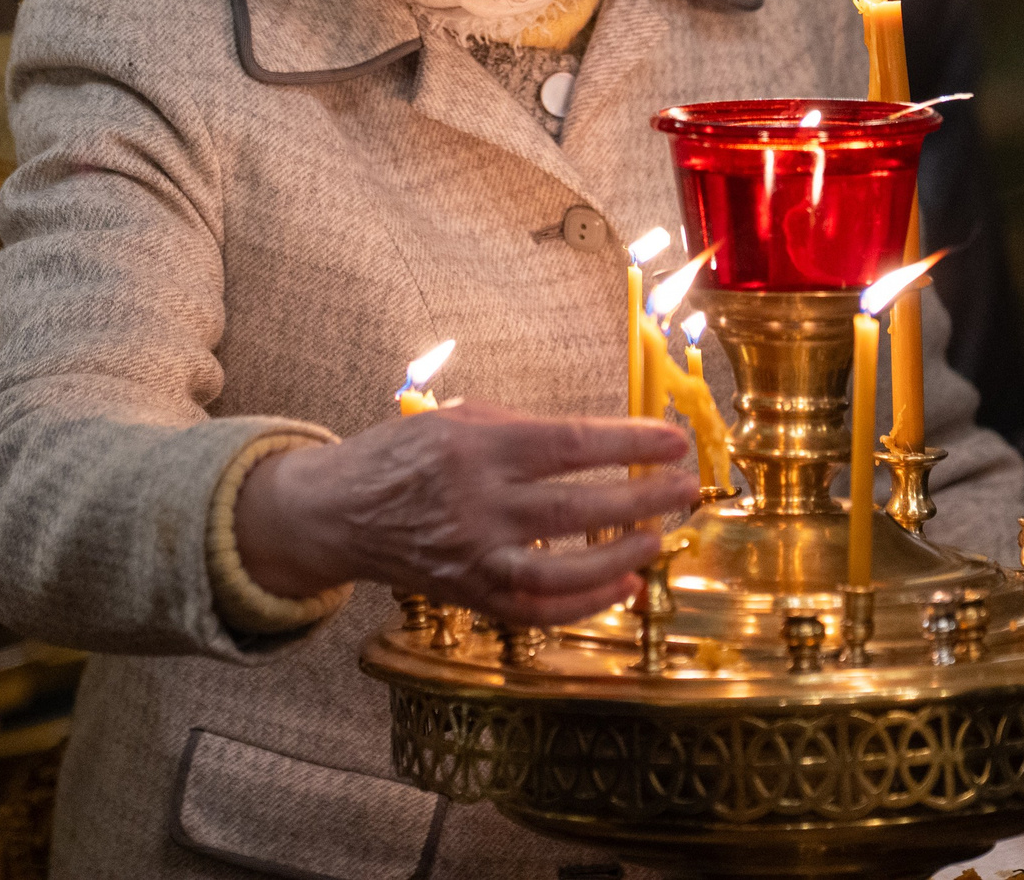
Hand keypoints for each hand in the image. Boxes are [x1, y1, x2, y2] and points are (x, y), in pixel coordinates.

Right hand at [233, 402, 696, 625]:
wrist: (337, 512)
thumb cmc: (403, 455)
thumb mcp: (457, 417)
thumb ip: (525, 428)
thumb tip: (600, 440)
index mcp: (478, 447)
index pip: (572, 444)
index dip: (630, 443)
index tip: (674, 440)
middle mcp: (479, 504)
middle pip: (579, 506)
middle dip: (643, 498)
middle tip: (685, 488)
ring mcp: (475, 556)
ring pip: (564, 568)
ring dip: (622, 555)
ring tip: (660, 537)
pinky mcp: (471, 593)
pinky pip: (539, 607)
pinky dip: (587, 601)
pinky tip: (623, 584)